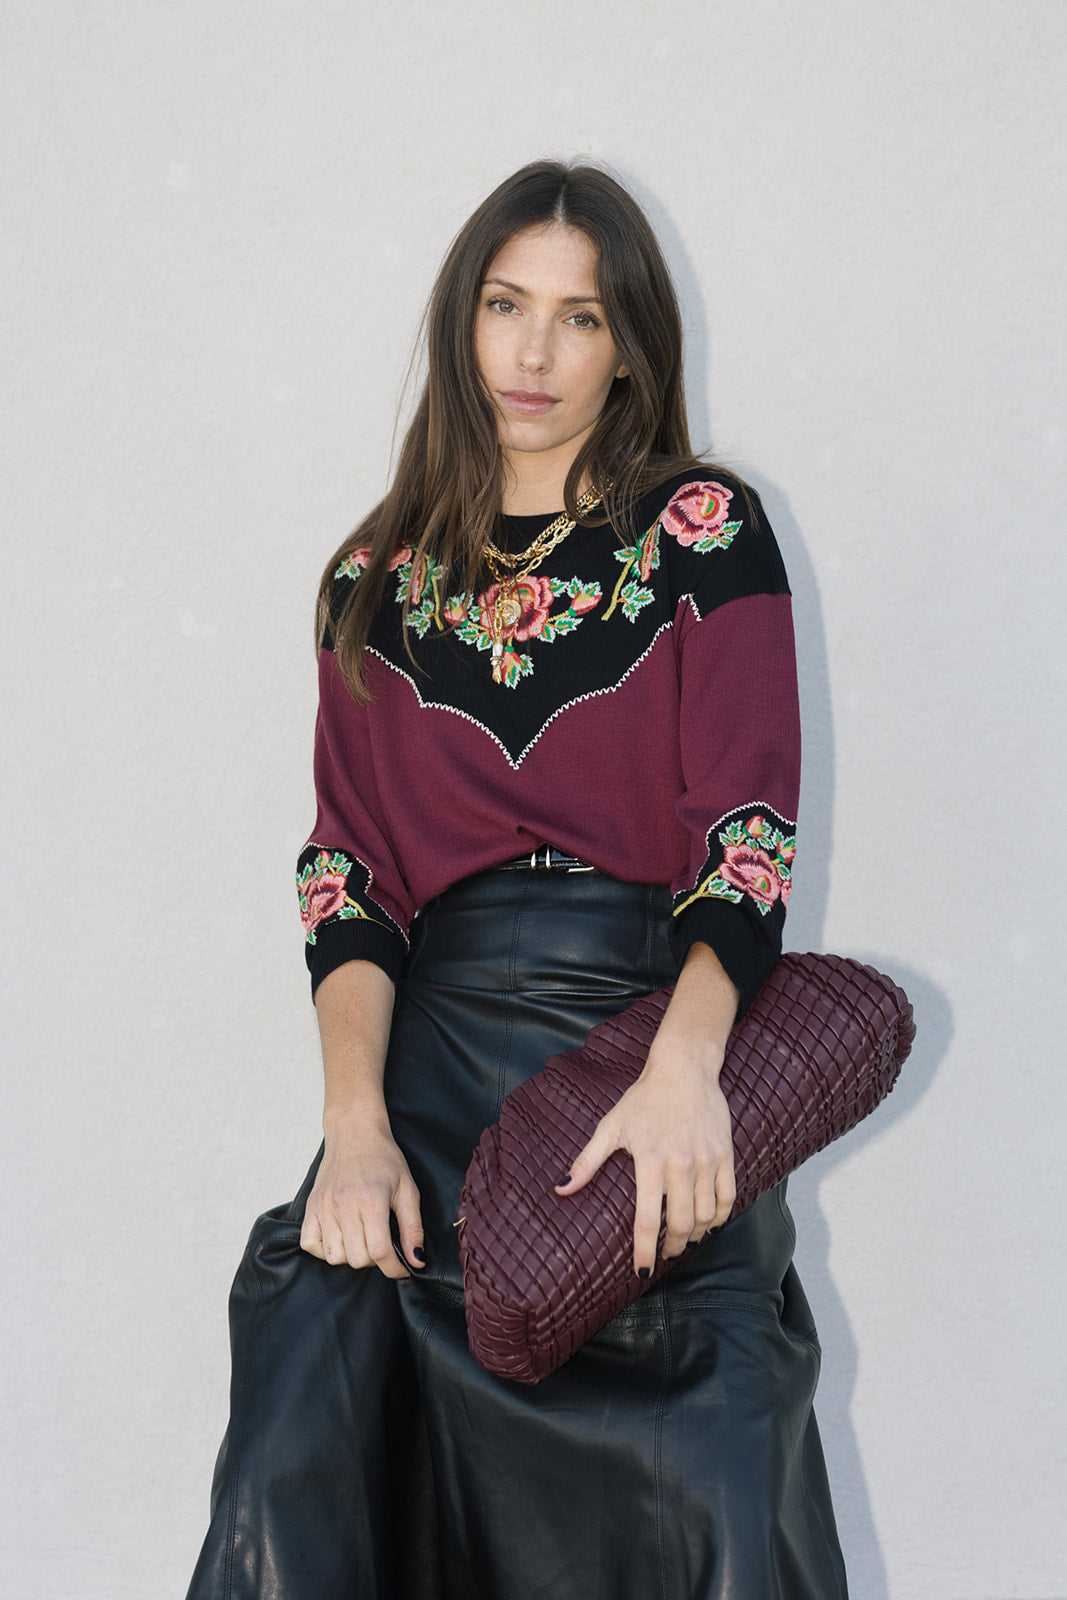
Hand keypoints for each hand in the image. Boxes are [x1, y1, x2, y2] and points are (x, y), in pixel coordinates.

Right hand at [300, 1120, 425, 1279]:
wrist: (354, 1132)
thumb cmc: (384, 1159)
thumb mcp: (408, 1189)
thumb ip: (413, 1228)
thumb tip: (416, 1261)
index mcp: (371, 1201)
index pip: (380, 1252)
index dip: (394, 1268)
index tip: (401, 1268)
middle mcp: (343, 1206)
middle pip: (357, 1259)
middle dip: (374, 1260)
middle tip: (381, 1243)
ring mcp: (323, 1207)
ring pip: (334, 1257)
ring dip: (351, 1255)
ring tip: (361, 1237)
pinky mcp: (310, 1207)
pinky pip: (310, 1245)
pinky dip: (325, 1248)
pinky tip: (340, 1235)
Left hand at [555, 1038, 735, 1275]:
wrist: (684, 1069)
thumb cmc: (644, 1099)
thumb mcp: (611, 1127)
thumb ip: (587, 1161)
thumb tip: (560, 1188)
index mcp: (650, 1160)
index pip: (647, 1219)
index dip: (644, 1252)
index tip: (642, 1272)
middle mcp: (681, 1164)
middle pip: (681, 1224)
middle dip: (671, 1248)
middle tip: (664, 1255)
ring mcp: (707, 1161)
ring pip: (706, 1217)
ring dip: (694, 1236)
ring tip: (682, 1240)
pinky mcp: (725, 1155)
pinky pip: (727, 1199)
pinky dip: (718, 1219)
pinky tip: (707, 1223)